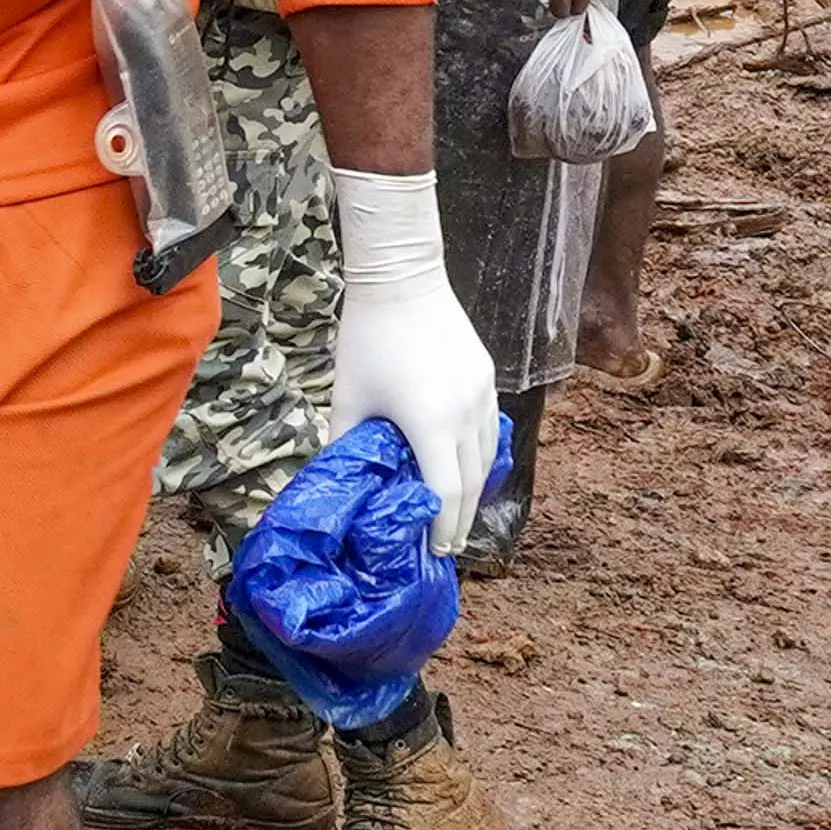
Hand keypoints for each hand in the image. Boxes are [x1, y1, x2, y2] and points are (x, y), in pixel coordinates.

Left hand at [324, 168, 500, 556]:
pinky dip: (480, 456)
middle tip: (448, 545)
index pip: (444, 492)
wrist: (402, 279)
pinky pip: (489, 429)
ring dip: (474, 489)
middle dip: (461, 518)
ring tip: (457, 514)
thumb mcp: (349, 396)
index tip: (435, 550)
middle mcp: (464, 413)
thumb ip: (346, 442)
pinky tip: (465, 468)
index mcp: (429, 423)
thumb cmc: (367, 339)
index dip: (441, 527)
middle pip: (472, 482)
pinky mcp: (487, 377)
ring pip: (487, 456)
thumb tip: (341, 478)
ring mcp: (482, 394)